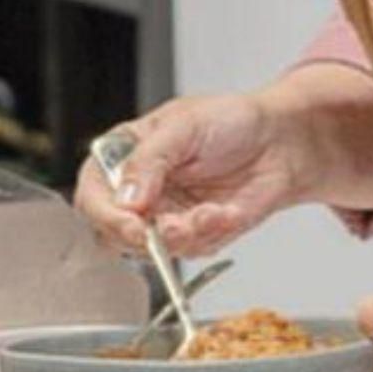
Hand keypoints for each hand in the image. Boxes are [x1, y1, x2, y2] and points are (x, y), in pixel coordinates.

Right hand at [73, 93, 303, 256]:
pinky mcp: (193, 235)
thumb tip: (126, 199)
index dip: (106, 215)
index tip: (133, 223)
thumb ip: (150, 160)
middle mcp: (139, 190)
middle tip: (178, 225)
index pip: (92, 195)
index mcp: (124, 155)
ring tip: (213, 211)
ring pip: (153, 250)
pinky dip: (212, 234)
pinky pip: (191, 251)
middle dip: (147, 236)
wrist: (280, 141)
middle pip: (113, 233)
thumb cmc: (232, 120)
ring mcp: (165, 215)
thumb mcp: (185, 125)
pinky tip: (228, 211)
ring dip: (187, 234)